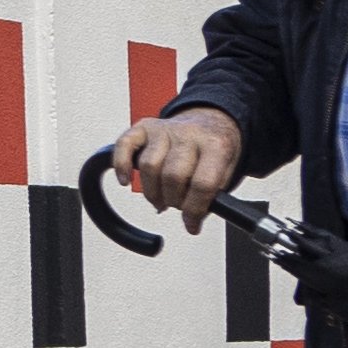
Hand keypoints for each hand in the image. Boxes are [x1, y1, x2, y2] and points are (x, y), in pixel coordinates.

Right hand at [114, 107, 243, 232]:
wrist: (211, 123)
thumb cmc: (215, 153)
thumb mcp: (226, 173)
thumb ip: (211, 197)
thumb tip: (190, 221)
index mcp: (216, 145)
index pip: (202, 183)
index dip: (194, 210)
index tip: (191, 225)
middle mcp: (189, 133)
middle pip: (172, 176)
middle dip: (173, 201)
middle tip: (176, 205)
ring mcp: (165, 128)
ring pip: (148, 165)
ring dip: (152, 192)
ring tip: (160, 199)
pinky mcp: (144, 127)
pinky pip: (124, 145)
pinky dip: (121, 165)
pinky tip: (125, 180)